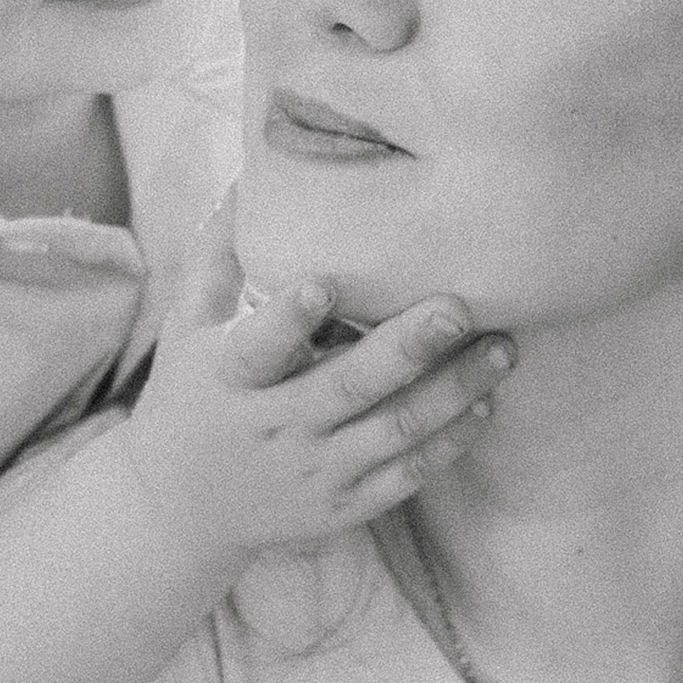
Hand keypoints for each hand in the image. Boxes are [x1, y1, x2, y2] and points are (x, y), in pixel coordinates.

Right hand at [117, 192, 511, 564]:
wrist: (179, 510)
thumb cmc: (189, 395)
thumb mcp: (186, 325)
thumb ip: (219, 253)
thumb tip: (249, 172)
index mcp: (228, 378)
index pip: (257, 347)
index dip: (288, 318)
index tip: (323, 283)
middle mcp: (273, 428)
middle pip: (347, 387)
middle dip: (407, 348)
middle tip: (460, 305)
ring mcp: (312, 472)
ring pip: (392, 432)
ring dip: (452, 390)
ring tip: (503, 347)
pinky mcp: (342, 506)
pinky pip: (405, 476)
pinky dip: (448, 442)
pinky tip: (485, 403)